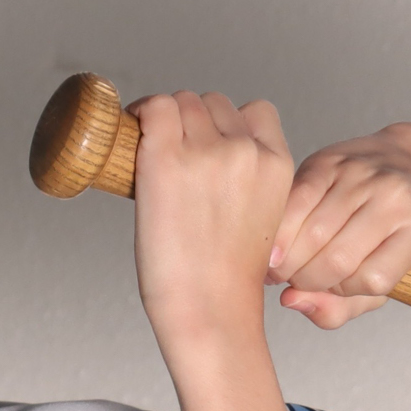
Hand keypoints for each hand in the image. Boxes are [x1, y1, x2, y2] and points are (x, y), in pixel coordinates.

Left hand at [129, 91, 293, 354]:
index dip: (227, 123)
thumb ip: (248, 181)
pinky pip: (153, 108)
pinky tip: (133, 136)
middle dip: (192, 122)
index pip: (255, 111)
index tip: (208, 143)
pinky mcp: (166, 158)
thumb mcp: (262, 219)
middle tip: (173, 154)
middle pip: (212, 103)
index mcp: (277, 165)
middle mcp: (245, 151)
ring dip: (165, 119)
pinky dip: (140, 115)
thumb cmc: (227, 279)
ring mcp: (206, 151)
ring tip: (151, 150)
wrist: (210, 308)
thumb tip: (208, 163)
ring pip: (181, 101)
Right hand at [268, 125, 410, 328]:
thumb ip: (341, 306)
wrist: (408, 162)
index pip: (371, 280)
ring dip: (288, 259)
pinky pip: (295, 201)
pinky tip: (276, 244)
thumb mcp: (383, 272)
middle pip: (338, 259)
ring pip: (313, 233)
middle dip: (306, 280)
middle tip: (295, 280)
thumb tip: (293, 301)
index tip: (329, 287)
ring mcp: (360, 176)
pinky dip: (280, 229)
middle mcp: (393, 199)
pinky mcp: (328, 160)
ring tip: (283, 265)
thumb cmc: (393, 226)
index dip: (342, 292)